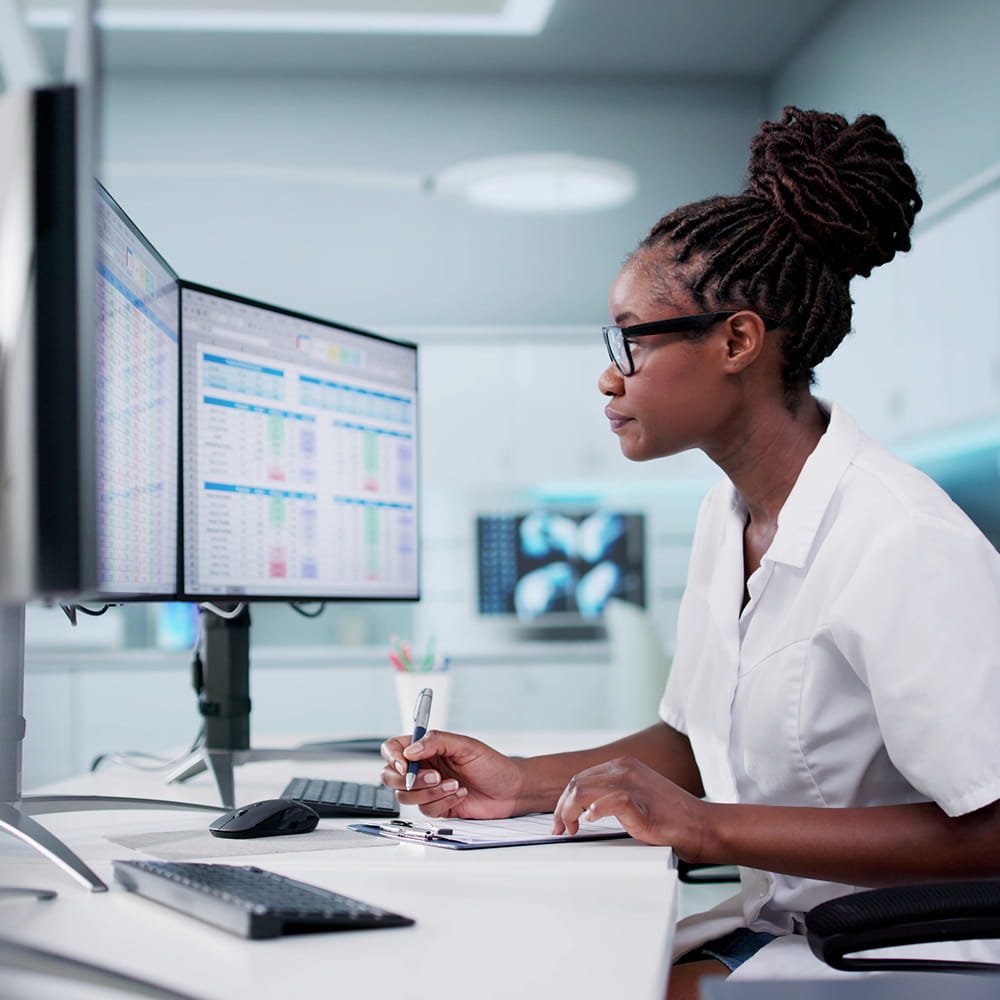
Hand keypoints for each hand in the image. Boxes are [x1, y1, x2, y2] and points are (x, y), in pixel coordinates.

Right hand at [380, 730, 526, 819]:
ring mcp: (428, 789)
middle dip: (410, 779)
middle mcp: (423, 768)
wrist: (510, 790)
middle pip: (391, 776)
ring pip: (406, 796)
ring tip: (454, 784)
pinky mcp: (437, 807)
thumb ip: (436, 742)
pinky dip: (443, 802)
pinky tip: (460, 794)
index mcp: (426, 748)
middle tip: (435, 776)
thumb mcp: (466, 746)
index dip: (393, 757)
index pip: (393, 749)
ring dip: (430, 792)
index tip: (405, 764)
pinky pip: (425, 810)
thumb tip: (410, 750)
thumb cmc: (491, 764)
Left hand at [551, 756, 707, 853]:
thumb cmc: (670, 817)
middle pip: (576, 783)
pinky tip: (590, 822)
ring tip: (569, 830)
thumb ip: (611, 794)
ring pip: (582, 790)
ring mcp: (631, 783)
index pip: (580, 777)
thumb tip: (583, 808)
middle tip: (559, 829)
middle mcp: (624, 768)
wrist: (699, 826)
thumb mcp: (635, 795)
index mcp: (623, 764)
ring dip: (568, 812)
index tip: (561, 819)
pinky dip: (594, 812)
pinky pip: (607, 802)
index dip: (564, 800)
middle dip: (561, 808)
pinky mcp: (638, 801)